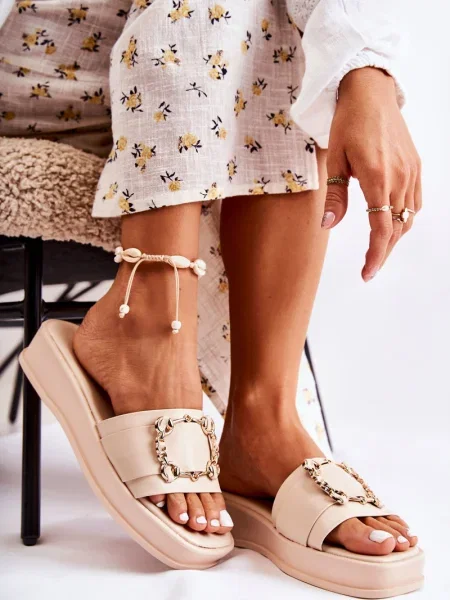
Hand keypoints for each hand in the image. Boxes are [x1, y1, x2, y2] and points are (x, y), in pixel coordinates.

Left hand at [322, 67, 421, 281]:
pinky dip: (405, 217)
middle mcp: (400, 178)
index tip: (367, 273)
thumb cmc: (348, 123)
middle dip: (383, 251)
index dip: (375, 255)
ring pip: (408, 217)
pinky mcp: (415, 166)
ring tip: (378, 248)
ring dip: (394, 236)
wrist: (371, 93)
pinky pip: (416, 201)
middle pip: (397, 228)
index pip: (381, 228)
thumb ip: (335, 195)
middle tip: (369, 267)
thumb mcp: (334, 160)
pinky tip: (392, 221)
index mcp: (377, 178)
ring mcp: (411, 172)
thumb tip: (329, 225)